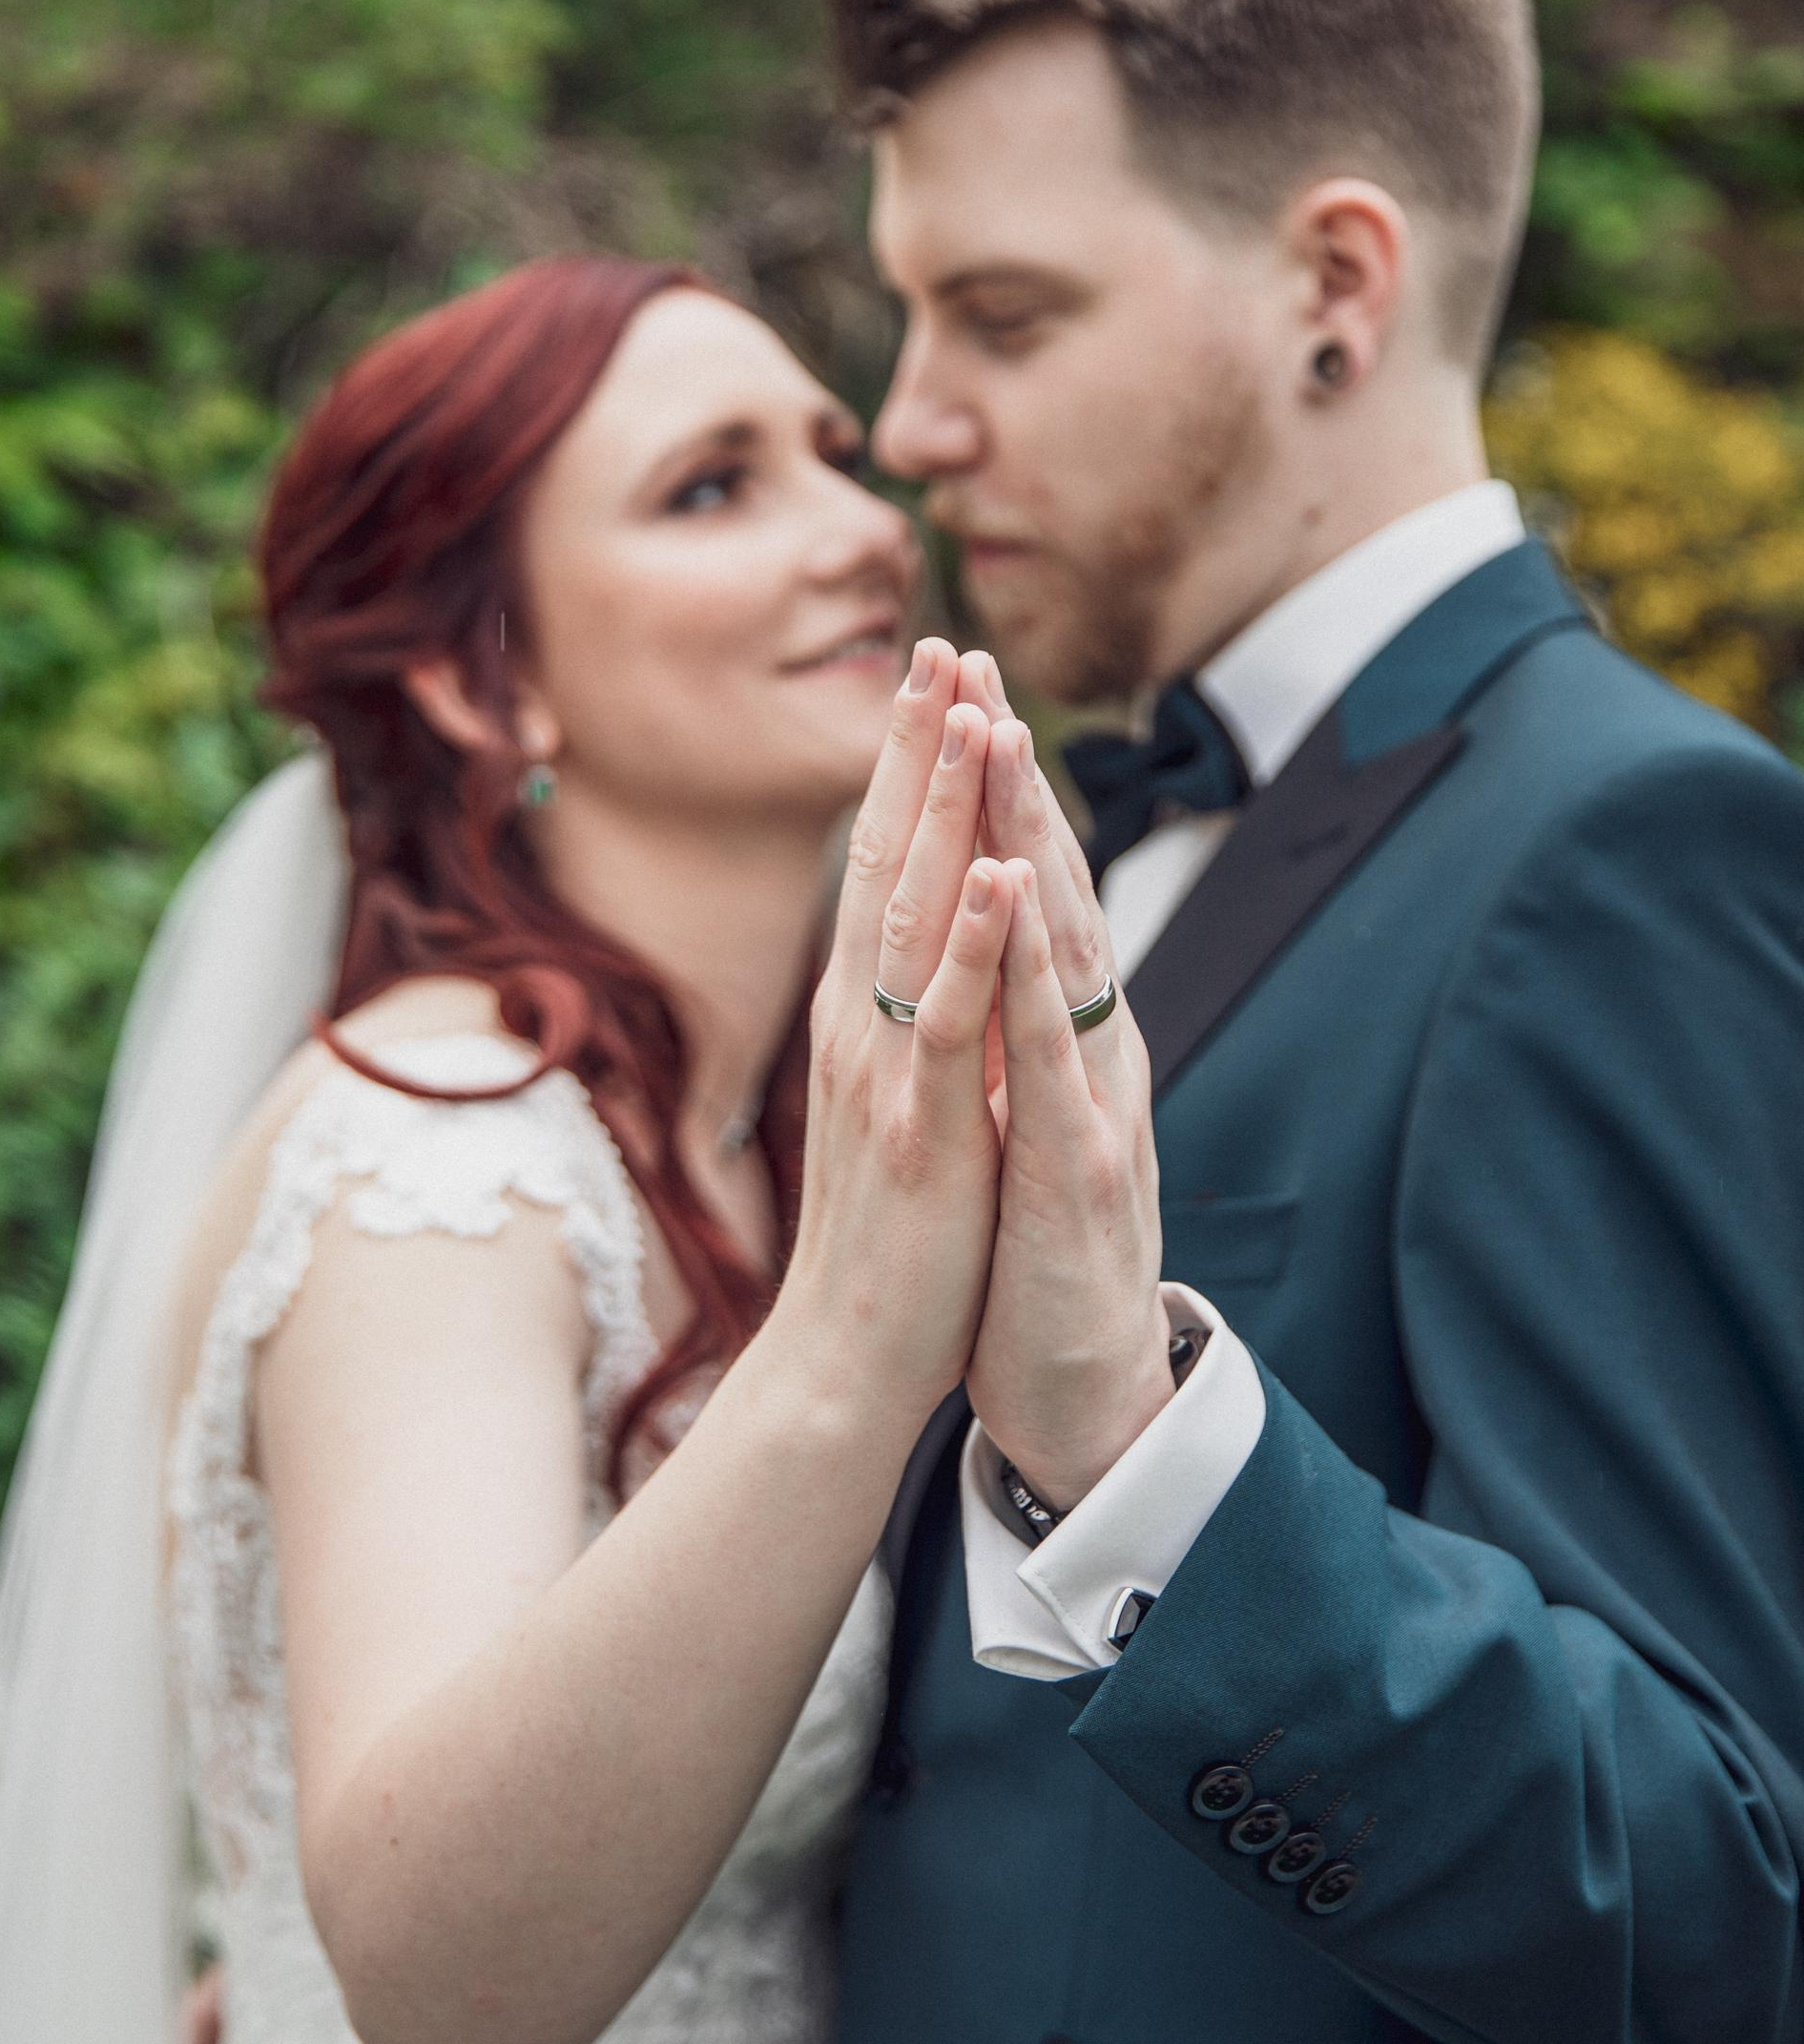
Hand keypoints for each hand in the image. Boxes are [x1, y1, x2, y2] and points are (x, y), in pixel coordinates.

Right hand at [775, 639, 1012, 1432]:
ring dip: (946, 809)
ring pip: (913, 913)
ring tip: (971, 712)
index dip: (909, 763)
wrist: (846, 1358)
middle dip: (917, 746)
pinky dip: (973, 942)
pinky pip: (948, 1020)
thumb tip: (936, 938)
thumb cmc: (887, 1232)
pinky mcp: (920, 1129)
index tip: (935, 673)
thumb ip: (908, 1016)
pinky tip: (1000, 874)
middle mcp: (860, 1020)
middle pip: (886, 855)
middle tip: (941, 641)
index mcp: (862, 1011)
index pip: (884, 859)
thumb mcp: (893, 1099)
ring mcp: (884, 1070)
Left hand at [954, 659, 1176, 1508]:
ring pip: (1059, 944)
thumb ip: (1005, 1038)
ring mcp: (1092, 1101)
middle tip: (970, 653)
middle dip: (1005, 769)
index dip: (989, 788)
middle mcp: (1088, 1048)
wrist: (1083, 1390)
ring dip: (1027, 833)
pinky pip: (1049, 1055)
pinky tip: (1011, 899)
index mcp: (1061, 1036)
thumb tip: (970, 954)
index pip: (1023, 888)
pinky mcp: (1079, 1167)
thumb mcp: (1011, 1122)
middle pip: (1046, 886)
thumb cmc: (1033, 1255)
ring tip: (995, 733)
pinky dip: (1029, 971)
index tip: (950, 686)